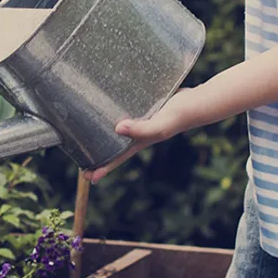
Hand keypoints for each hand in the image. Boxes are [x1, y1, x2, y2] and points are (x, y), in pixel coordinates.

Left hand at [85, 88, 199, 183]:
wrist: (197, 101)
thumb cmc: (180, 116)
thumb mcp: (160, 126)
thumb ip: (141, 129)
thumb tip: (118, 128)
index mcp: (140, 141)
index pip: (117, 158)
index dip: (103, 168)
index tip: (86, 177)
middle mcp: (138, 133)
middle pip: (114, 146)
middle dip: (98, 155)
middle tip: (79, 161)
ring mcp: (141, 121)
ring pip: (117, 131)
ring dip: (103, 135)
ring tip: (86, 136)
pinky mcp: (143, 108)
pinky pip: (124, 113)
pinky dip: (114, 114)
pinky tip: (105, 108)